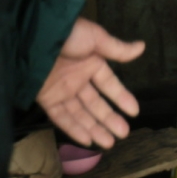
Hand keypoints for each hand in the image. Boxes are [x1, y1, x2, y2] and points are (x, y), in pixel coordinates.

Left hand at [36, 17, 145, 148]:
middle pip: (96, 104)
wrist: (34, 37)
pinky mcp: (46, 99)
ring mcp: (62, 90)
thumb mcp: (96, 38)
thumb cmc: (69, 34)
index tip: (134, 112)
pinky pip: (61, 117)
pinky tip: (87, 140)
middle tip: (123, 133)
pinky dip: (73, 129)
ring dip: (95, 128)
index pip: (110, 85)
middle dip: (110, 119)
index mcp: (91, 63)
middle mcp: (78, 79)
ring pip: (81, 114)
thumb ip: (117, 49)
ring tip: (109, 143)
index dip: (122, 98)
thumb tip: (141, 47)